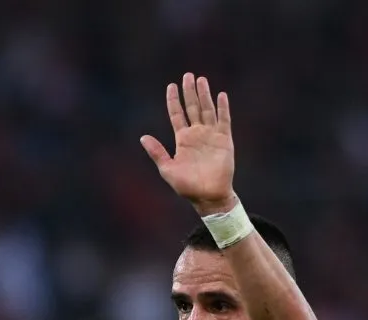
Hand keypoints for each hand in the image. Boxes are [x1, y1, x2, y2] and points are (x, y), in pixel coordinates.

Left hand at [141, 73, 237, 215]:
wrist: (209, 196)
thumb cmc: (187, 186)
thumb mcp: (168, 169)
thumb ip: (157, 153)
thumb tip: (142, 137)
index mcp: (182, 139)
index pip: (177, 114)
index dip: (173, 100)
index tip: (171, 86)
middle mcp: (197, 134)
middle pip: (192, 107)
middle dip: (189, 91)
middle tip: (188, 75)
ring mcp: (211, 136)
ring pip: (207, 110)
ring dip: (204, 95)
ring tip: (201, 79)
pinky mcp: (224, 140)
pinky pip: (224, 120)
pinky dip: (222, 108)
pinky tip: (220, 95)